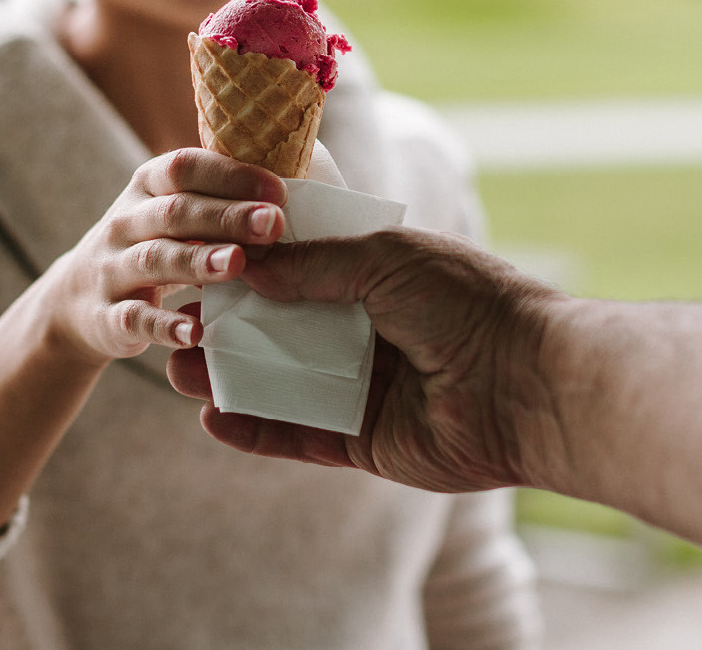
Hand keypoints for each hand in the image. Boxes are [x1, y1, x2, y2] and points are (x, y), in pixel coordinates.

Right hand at [38, 148, 286, 366]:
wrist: (75, 301)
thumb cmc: (153, 247)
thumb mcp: (175, 214)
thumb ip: (222, 199)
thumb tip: (306, 186)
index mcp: (149, 186)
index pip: (185, 167)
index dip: (231, 176)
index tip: (279, 190)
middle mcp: (126, 221)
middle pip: (176, 212)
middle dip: (226, 216)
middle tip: (274, 225)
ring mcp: (111, 269)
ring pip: (155, 259)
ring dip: (198, 262)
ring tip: (239, 265)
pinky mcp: (106, 316)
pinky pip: (135, 319)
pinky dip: (165, 326)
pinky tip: (196, 333)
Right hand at [167, 225, 566, 492]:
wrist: (528, 382)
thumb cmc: (468, 303)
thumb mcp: (384, 259)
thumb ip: (314, 264)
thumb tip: (248, 267)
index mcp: (380, 278)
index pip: (301, 271)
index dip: (252, 270)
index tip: (199, 263)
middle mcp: (370, 332)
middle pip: (281, 331)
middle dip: (227, 328)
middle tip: (174, 322)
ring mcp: (366, 389)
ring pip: (280, 385)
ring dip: (228, 379)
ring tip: (173, 368)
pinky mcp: (366, 441)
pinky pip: (299, 436)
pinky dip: (256, 431)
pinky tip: (212, 419)